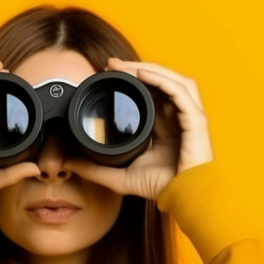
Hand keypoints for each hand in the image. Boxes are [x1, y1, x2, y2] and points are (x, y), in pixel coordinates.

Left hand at [61, 58, 214, 200]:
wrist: (182, 198)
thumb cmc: (160, 187)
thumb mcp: (120, 176)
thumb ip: (95, 169)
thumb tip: (68, 162)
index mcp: (163, 125)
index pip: (149, 93)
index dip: (129, 80)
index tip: (107, 74)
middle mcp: (176, 117)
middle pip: (158, 81)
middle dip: (134, 69)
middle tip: (110, 65)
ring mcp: (188, 116)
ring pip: (170, 80)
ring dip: (147, 69)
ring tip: (125, 67)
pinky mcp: (195, 119)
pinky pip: (180, 90)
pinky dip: (162, 79)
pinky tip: (143, 74)